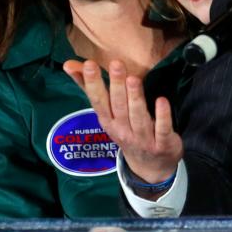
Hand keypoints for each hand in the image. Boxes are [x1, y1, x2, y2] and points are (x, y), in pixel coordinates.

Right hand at [65, 58, 182, 185]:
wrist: (149, 167)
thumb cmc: (125, 131)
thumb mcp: (107, 114)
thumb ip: (90, 88)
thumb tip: (69, 64)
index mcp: (108, 121)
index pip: (99, 101)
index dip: (93, 83)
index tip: (89, 64)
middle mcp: (123, 130)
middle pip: (119, 107)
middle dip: (117, 85)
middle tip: (116, 64)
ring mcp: (142, 139)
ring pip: (138, 117)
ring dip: (136, 98)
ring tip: (133, 79)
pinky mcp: (162, 144)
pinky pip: (162, 129)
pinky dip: (162, 116)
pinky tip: (161, 100)